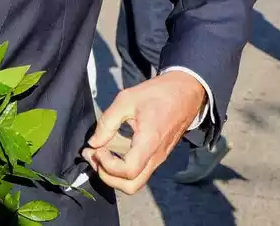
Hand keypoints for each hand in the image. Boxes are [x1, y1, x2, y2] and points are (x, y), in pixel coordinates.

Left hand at [81, 70, 205, 193]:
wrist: (186, 92)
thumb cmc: (157, 94)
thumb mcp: (126, 100)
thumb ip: (107, 122)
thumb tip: (93, 143)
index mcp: (149, 142)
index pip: (128, 171)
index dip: (107, 165)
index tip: (97, 148)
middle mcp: (156, 156)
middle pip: (131, 186)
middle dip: (107, 176)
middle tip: (94, 156)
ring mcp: (159, 158)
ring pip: (135, 182)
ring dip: (113, 174)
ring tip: (99, 153)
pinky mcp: (158, 155)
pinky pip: (140, 171)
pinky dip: (122, 168)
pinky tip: (110, 151)